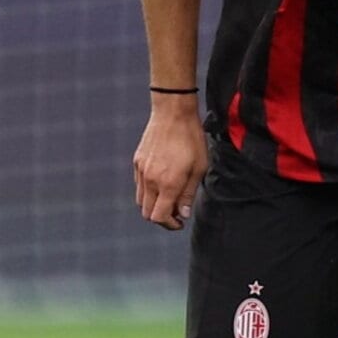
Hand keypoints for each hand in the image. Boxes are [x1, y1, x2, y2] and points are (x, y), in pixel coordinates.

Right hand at [133, 96, 206, 230]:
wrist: (173, 113)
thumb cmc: (191, 139)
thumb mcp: (199, 167)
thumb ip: (189, 193)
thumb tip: (183, 213)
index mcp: (168, 183)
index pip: (159, 217)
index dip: (170, 225)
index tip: (180, 222)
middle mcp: (150, 180)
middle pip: (147, 213)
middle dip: (162, 218)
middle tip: (176, 212)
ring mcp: (141, 171)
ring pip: (141, 201)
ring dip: (154, 205)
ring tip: (170, 198)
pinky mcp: (137, 162)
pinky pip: (139, 185)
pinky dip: (148, 191)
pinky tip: (163, 183)